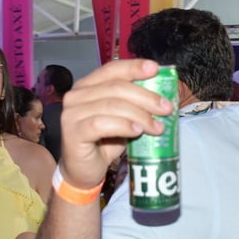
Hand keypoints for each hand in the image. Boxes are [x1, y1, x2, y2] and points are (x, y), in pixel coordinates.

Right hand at [59, 59, 173, 188]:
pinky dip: (123, 125)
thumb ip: (136, 104)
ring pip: (112, 106)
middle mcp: (76, 95)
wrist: (85, 171)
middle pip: (116, 87)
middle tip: (166, 108)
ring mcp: (72, 114)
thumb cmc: (105, 141)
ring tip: (157, 127)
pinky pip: (101, 124)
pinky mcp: (72, 133)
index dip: (134, 67)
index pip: (112, 69)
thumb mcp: (124, 118)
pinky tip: (137, 131)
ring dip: (140, 115)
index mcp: (88, 85)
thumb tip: (164, 97)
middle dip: (146, 96)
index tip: (155, 69)